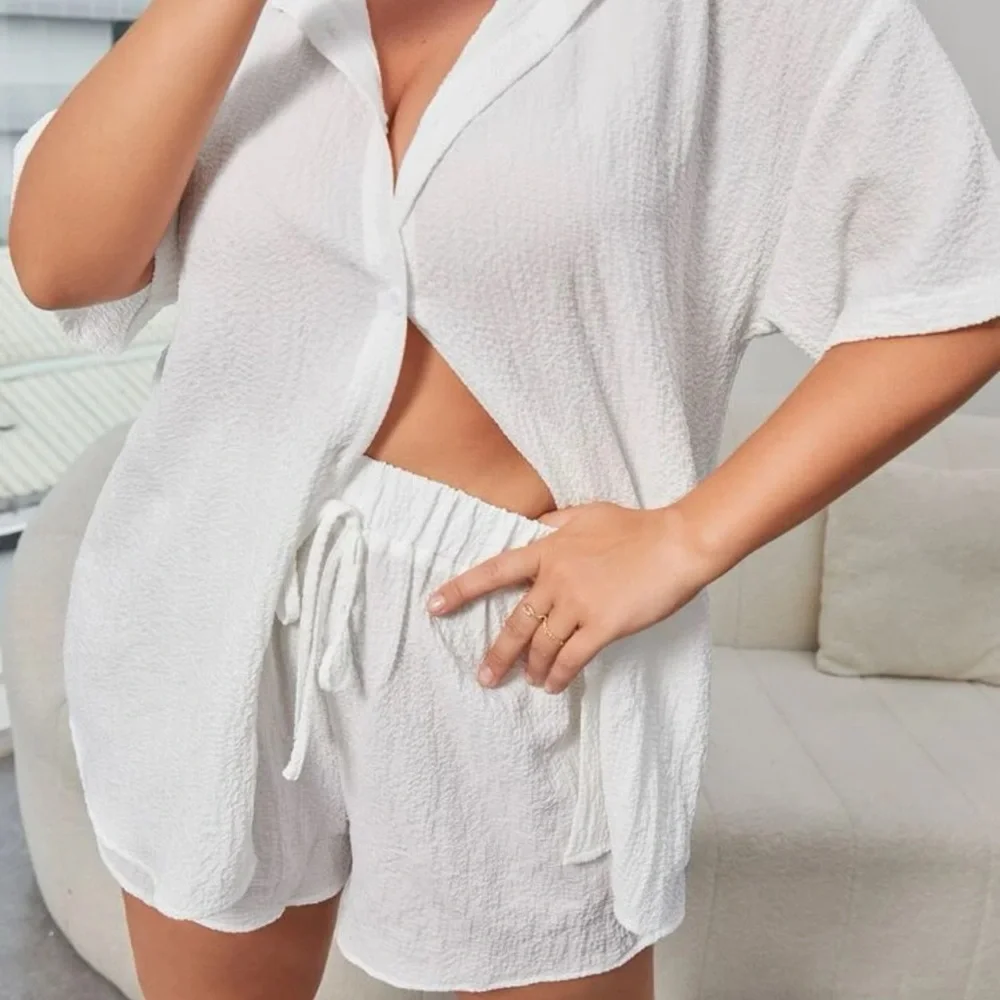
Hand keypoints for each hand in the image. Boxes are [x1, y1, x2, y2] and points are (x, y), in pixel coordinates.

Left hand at [426, 501, 717, 693]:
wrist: (676, 543)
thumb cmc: (637, 527)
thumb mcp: (588, 514)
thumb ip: (556, 523)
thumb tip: (534, 526)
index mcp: (548, 549)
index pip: (494, 571)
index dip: (461, 589)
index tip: (434, 606)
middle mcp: (556, 579)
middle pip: (516, 623)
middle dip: (498, 654)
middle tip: (485, 677)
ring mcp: (578, 604)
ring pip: (542, 645)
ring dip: (533, 667)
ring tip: (530, 680)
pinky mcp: (603, 626)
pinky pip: (571, 658)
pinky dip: (559, 675)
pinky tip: (554, 685)